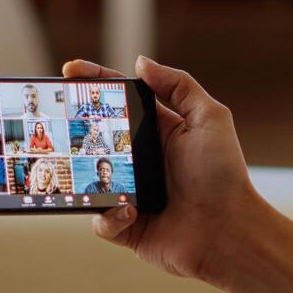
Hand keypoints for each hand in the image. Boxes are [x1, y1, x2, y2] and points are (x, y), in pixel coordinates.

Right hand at [63, 56, 270, 281]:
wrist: (230, 231)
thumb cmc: (223, 174)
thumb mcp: (210, 118)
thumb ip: (179, 85)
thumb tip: (140, 62)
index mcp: (158, 132)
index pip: (120, 101)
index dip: (95, 83)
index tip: (70, 70)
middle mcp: (142, 161)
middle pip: (97, 138)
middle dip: (77, 129)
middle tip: (62, 119)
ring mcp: (131, 194)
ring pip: (91, 179)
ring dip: (89, 176)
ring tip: (101, 172)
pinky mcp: (127, 228)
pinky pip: (101, 220)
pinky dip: (110, 216)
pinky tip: (131, 211)